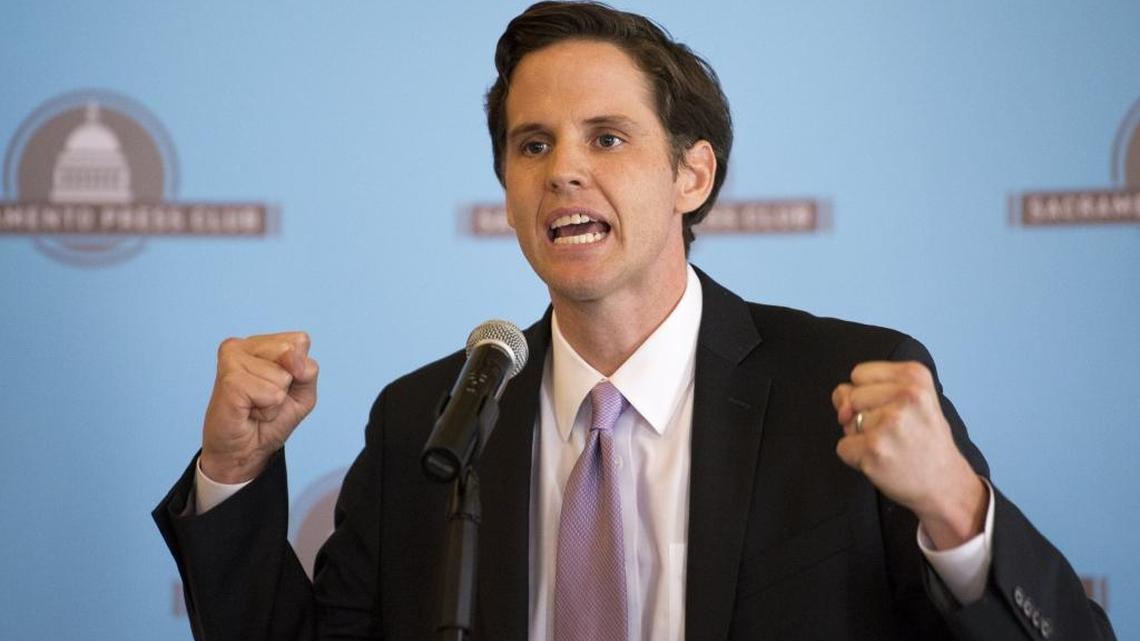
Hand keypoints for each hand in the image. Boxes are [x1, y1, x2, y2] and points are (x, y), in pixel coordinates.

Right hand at [200, 332, 318, 483]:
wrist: (244, 452)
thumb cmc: (269, 421)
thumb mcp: (303, 393)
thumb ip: (307, 369)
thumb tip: (292, 356)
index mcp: (261, 343)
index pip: (300, 341)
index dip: (299, 371)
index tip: (278, 387)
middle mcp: (243, 345)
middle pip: (292, 352)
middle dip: (288, 384)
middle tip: (265, 398)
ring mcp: (233, 360)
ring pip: (282, 376)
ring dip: (275, 400)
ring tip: (256, 406)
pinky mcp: (229, 380)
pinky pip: (271, 393)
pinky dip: (267, 410)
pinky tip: (249, 411)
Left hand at [832, 361, 985, 548]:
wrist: (946, 483)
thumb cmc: (925, 440)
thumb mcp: (909, 400)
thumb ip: (867, 390)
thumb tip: (842, 406)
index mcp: (915, 375)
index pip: (859, 373)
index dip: (866, 393)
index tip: (892, 408)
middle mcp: (906, 394)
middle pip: (851, 396)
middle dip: (862, 415)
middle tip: (894, 432)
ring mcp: (890, 422)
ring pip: (846, 423)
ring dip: (861, 437)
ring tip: (891, 446)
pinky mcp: (875, 449)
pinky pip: (843, 447)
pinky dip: (855, 457)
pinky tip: (882, 461)